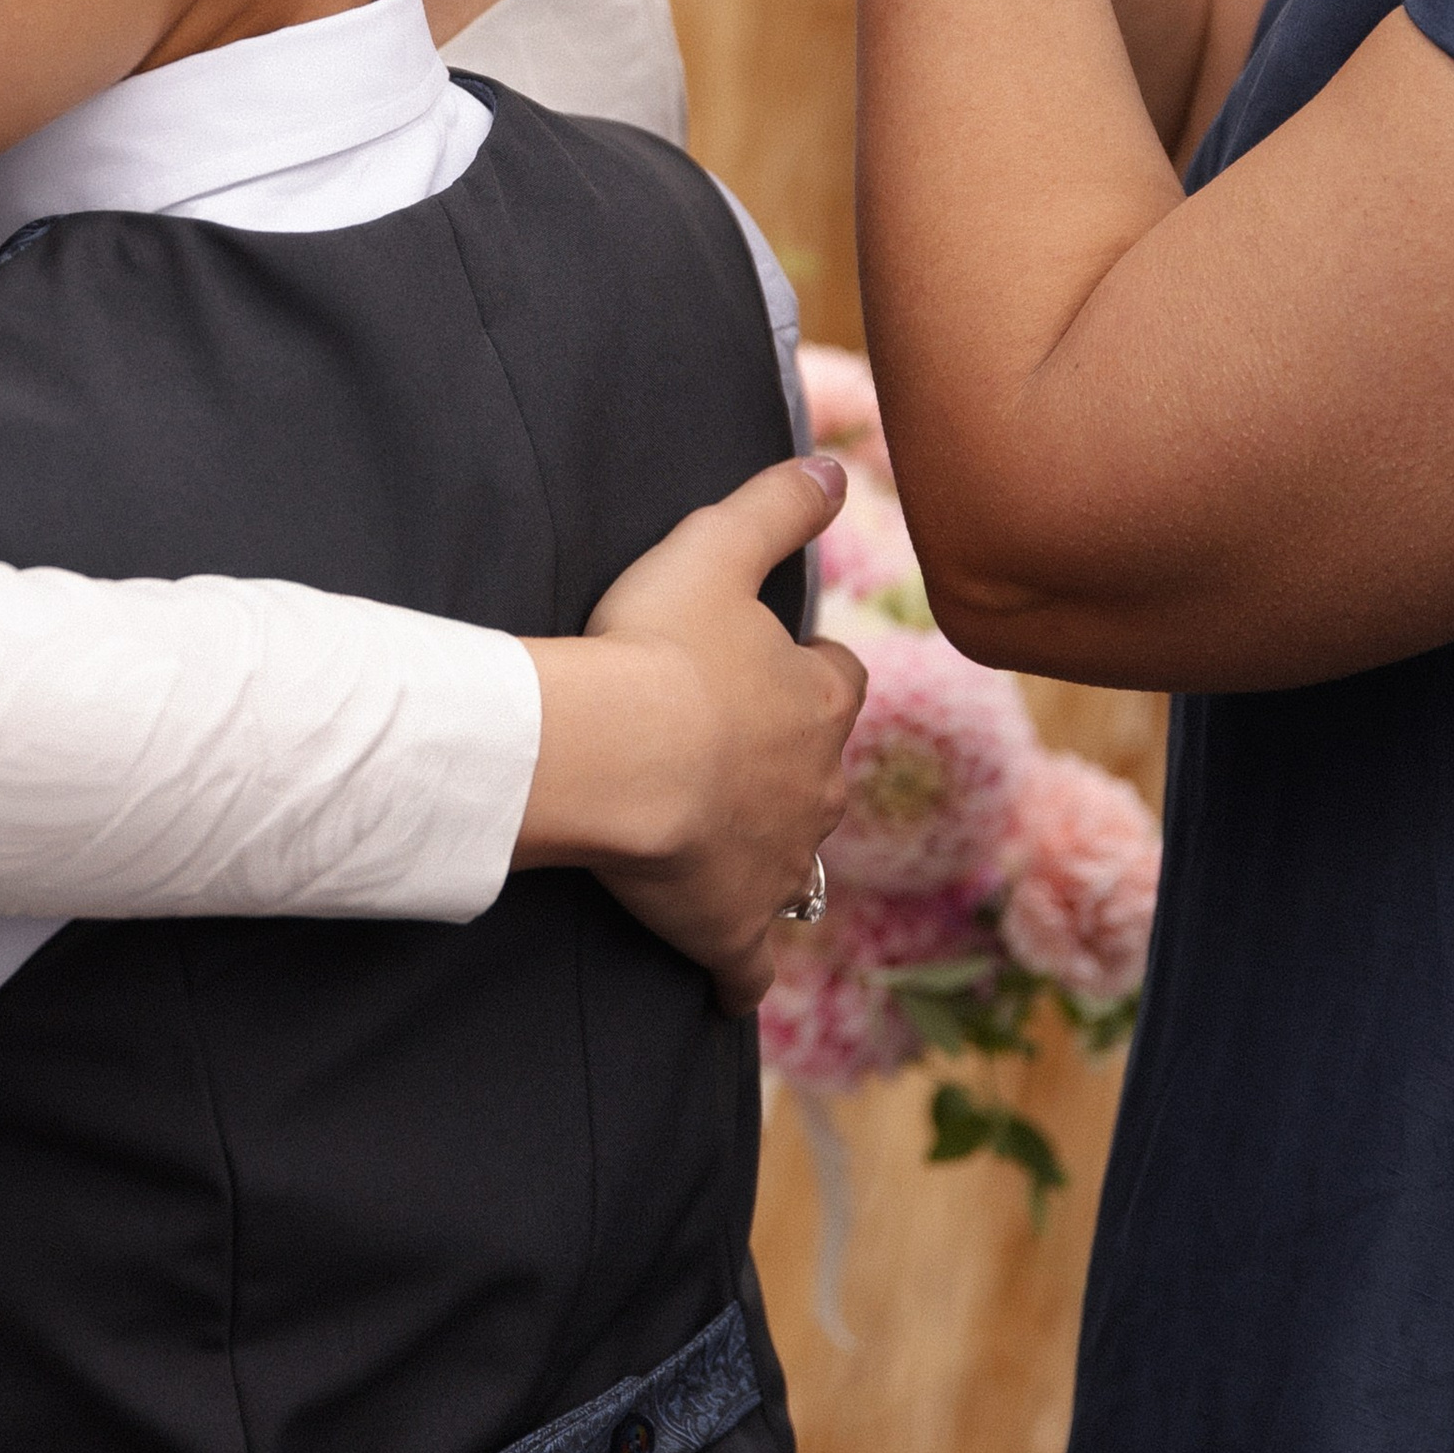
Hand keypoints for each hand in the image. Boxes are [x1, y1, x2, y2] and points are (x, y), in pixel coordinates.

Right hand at [517, 457, 865, 1012]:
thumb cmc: (659, 649)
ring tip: (725, 846)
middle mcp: (815, 786)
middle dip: (789, 765)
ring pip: (795, 864)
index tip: (766, 667)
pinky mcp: (733, 928)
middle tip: (728, 753)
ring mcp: (778, 864)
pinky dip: (743, 975)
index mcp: (815, 700)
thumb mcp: (714, 547)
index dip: (805, 673)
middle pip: (821, 773)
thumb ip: (777, 504)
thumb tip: (836, 465)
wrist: (617, 755)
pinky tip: (730, 987)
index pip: (836, 681)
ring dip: (771, 854)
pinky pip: (748, 965)